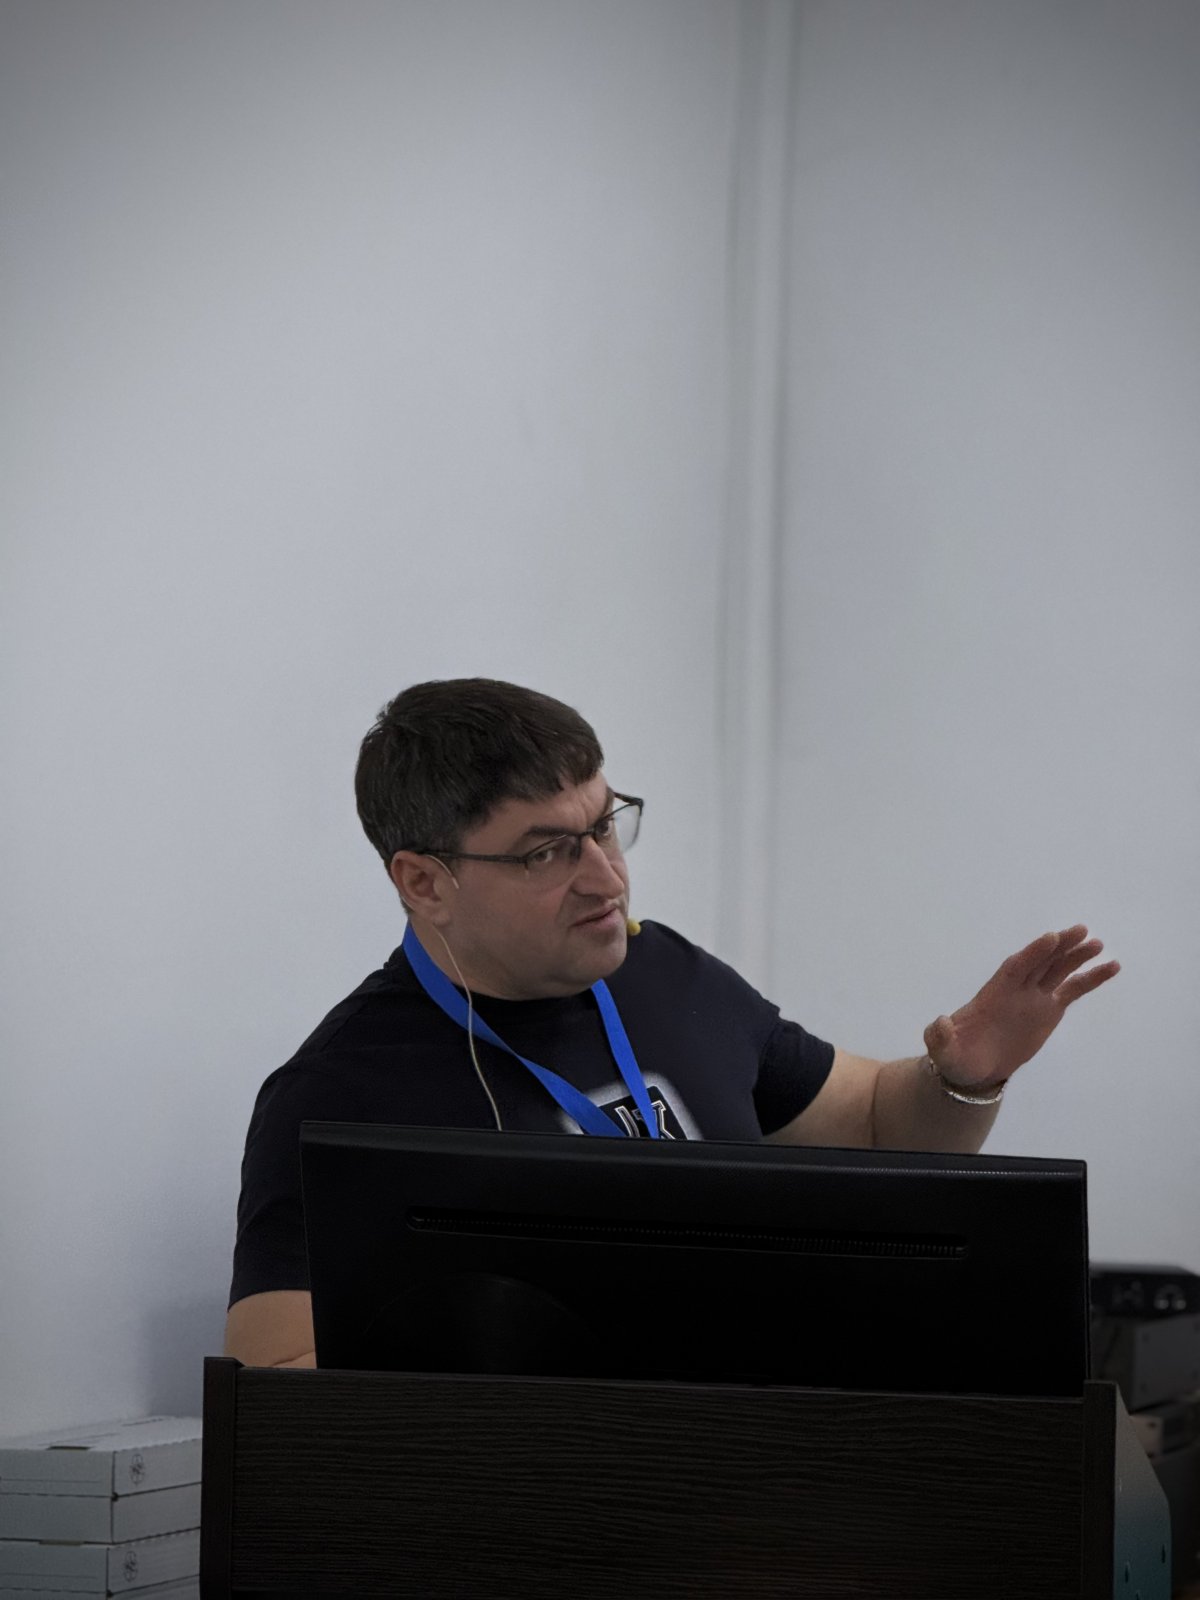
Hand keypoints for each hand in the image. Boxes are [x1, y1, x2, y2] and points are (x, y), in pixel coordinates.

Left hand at [923, 925, 1119, 1089]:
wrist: (973, 1068)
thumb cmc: (955, 1056)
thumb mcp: (943, 1049)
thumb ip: (940, 1036)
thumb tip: (939, 1023)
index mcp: (993, 993)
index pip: (1016, 968)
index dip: (1032, 953)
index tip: (1050, 938)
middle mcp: (1016, 989)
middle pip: (1040, 962)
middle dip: (1059, 947)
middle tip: (1081, 931)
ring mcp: (1034, 998)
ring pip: (1058, 970)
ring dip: (1077, 956)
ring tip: (1098, 943)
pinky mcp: (1049, 1010)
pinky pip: (1073, 990)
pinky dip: (1091, 979)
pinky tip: (1111, 966)